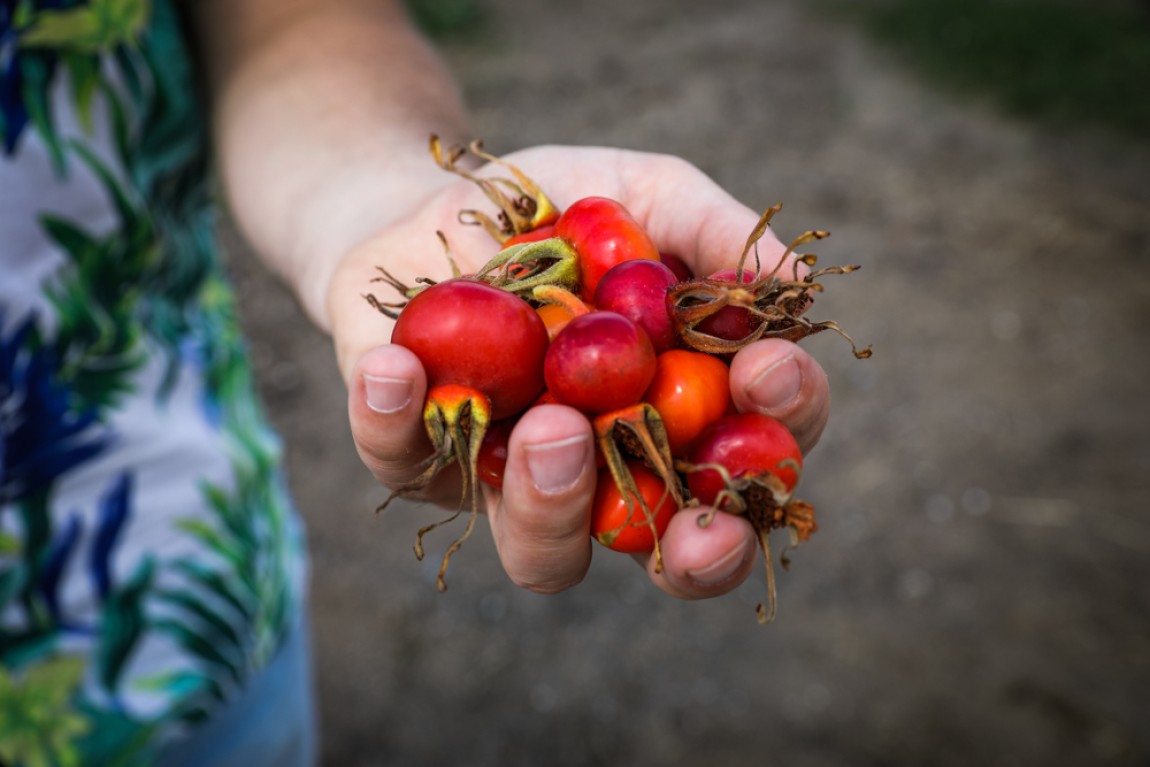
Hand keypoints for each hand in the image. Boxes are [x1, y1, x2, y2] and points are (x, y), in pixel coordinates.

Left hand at [327, 145, 830, 598]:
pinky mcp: (417, 458)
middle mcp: (604, 469)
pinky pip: (407, 464)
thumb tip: (790, 283)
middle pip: (669, 548)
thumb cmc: (551, 209)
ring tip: (551, 425)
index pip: (753, 458)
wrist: (420, 204)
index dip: (779, 436)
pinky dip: (396, 421)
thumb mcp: (641, 192)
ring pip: (545, 553)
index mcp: (676, 414)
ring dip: (555, 504)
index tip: (768, 374)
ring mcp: (510, 480)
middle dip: (700, 554)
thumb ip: (711, 231)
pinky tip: (396, 366)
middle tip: (698, 524)